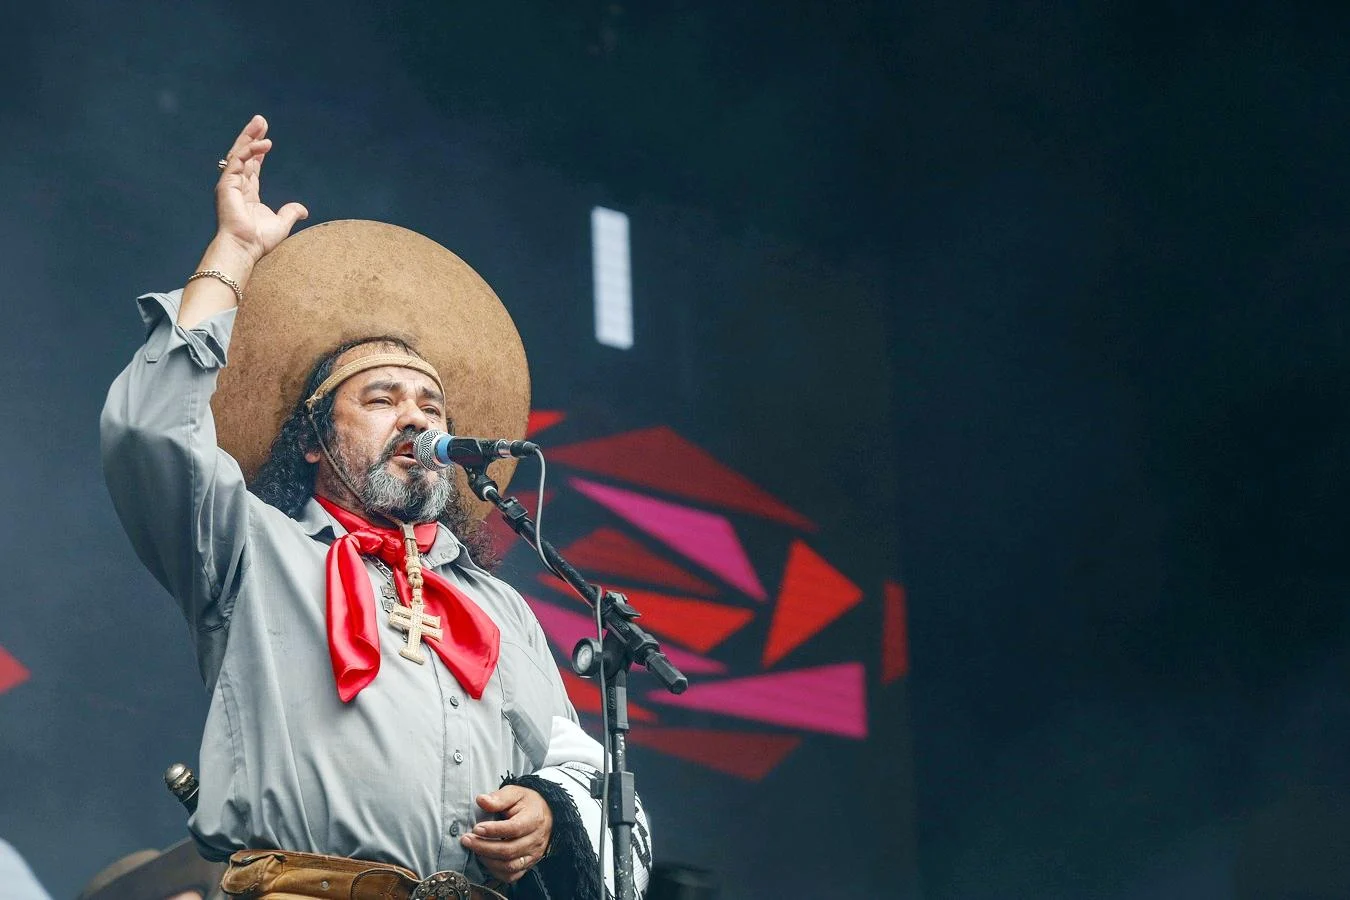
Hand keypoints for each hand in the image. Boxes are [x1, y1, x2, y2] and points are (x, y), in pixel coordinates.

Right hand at [214, 114, 307, 264]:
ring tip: (260, 121)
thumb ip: (290, 213)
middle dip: (252, 136)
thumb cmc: (259, 240)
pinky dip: (250, 150)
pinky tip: (264, 143)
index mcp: (247, 193)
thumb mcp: (282, 223)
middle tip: (261, 120)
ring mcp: (230, 183)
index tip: (267, 138)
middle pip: (244, 154)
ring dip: (249, 136)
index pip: (252, 166)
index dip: (258, 151)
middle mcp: (237, 185)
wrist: (244, 248)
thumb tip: (304, 210)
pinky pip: (238, 161)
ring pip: (239, 153)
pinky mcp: (226, 184)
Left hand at [460, 786, 553, 884]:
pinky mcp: (528, 864)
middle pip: (508, 850)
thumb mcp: (515, 793)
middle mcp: (535, 840)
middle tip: (466, 840)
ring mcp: (533, 855)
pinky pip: (512, 876)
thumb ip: (499, 798)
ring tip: (474, 849)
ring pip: (509, 866)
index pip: (513, 828)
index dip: (493, 831)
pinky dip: (496, 872)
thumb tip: (481, 800)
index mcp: (533, 819)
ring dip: (488, 860)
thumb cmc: (527, 803)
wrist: (547, 814)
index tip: (476, 828)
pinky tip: (485, 860)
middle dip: (483, 847)